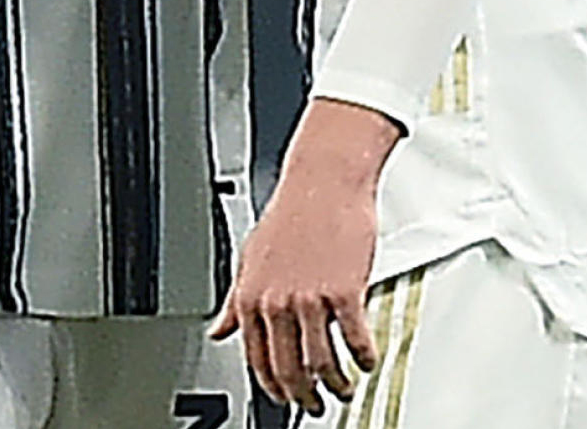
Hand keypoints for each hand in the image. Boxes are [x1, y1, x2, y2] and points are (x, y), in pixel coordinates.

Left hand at [211, 99, 398, 415]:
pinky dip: (364, 358)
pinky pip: (356, 341)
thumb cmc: (290, 215)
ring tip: (347, 386)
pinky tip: (367, 360)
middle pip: (289, 370)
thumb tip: (219, 330)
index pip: (256, 360)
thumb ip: (235, 302)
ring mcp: (309, 298)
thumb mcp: (249, 259)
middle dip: (306, 396)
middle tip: (318, 404)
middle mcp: (276, 302)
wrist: (322, 182)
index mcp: (250, 297)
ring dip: (338, 384)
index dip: (273, 387)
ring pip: (322, 363)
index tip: (286, 398)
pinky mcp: (343, 291)